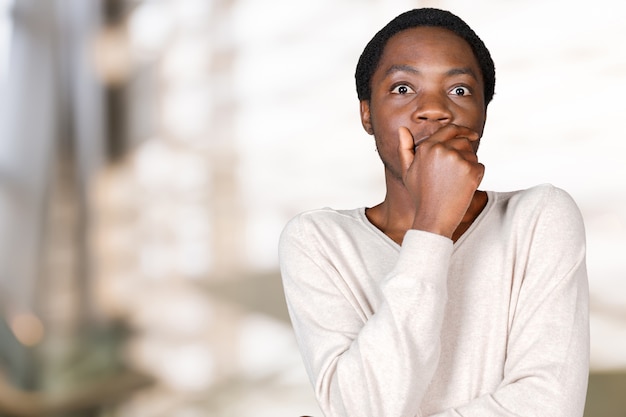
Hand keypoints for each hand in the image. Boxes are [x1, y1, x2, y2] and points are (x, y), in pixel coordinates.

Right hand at [397, 124, 484, 238]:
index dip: (462, 131)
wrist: (433, 219)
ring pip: (472, 154)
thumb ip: (405, 148)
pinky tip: (463, 188)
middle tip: (457, 174)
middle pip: (463, 142)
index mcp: (427, 147)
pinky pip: (480, 167)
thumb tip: (402, 129)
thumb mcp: (407, 171)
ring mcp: (457, 159)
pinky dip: (476, 176)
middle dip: (464, 153)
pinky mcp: (471, 170)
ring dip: (469, 165)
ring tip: (456, 183)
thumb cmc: (420, 196)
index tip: (471, 135)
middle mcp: (442, 149)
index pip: (450, 130)